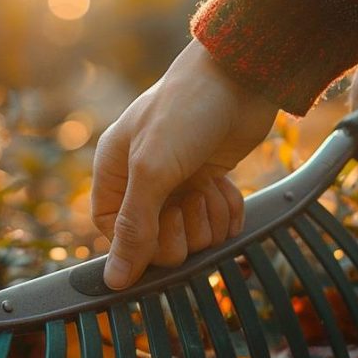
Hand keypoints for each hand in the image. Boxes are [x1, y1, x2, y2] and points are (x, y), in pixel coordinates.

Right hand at [92, 39, 279, 289]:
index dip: (141, 243)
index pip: (116, 236)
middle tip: (191, 198)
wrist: (243, 76)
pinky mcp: (212, 183)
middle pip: (158, 244)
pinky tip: (226, 184)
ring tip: (210, 183)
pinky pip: (219, 224)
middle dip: (183, 228)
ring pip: (194, 237)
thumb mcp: (152, 169)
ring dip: (209, 217)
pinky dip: (228, 210)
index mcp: (114, 173)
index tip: (164, 226)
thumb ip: (134, 228)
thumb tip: (114, 281)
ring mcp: (181, 184)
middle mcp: (144, 182)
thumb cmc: (187, 111)